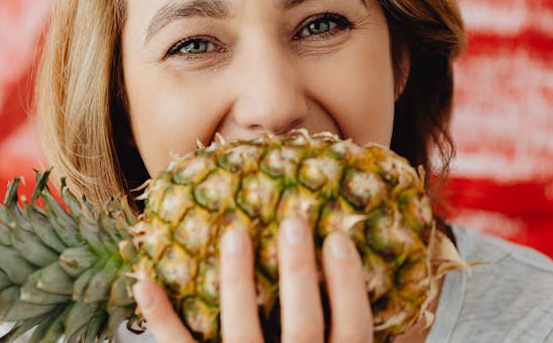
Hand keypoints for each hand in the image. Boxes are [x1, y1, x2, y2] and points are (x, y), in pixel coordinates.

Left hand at [133, 217, 372, 341]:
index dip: (347, 283)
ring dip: (236, 279)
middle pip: (301, 323)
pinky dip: (160, 317)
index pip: (350, 330)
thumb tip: (408, 320)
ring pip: (240, 330)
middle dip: (297, 270)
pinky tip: (144, 280)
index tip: (338, 238)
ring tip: (235, 233)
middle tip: (292, 221)